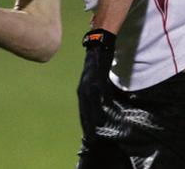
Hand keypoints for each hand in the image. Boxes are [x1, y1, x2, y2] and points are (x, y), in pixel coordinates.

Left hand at [77, 28, 115, 142]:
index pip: (83, 110)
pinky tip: (102, 111)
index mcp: (82, 89)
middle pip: (85, 110)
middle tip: (91, 140)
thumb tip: (102, 103)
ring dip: (92, 118)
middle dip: (88, 125)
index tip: (88, 136)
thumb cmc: (98, 61)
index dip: (86, 123)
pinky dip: (99, 103)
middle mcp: (83, 88)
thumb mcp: (94, 78)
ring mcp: (89, 83)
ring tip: (96, 130)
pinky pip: (98, 93)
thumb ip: (96, 90)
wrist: (99, 44)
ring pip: (90, 105)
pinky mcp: (96, 77)